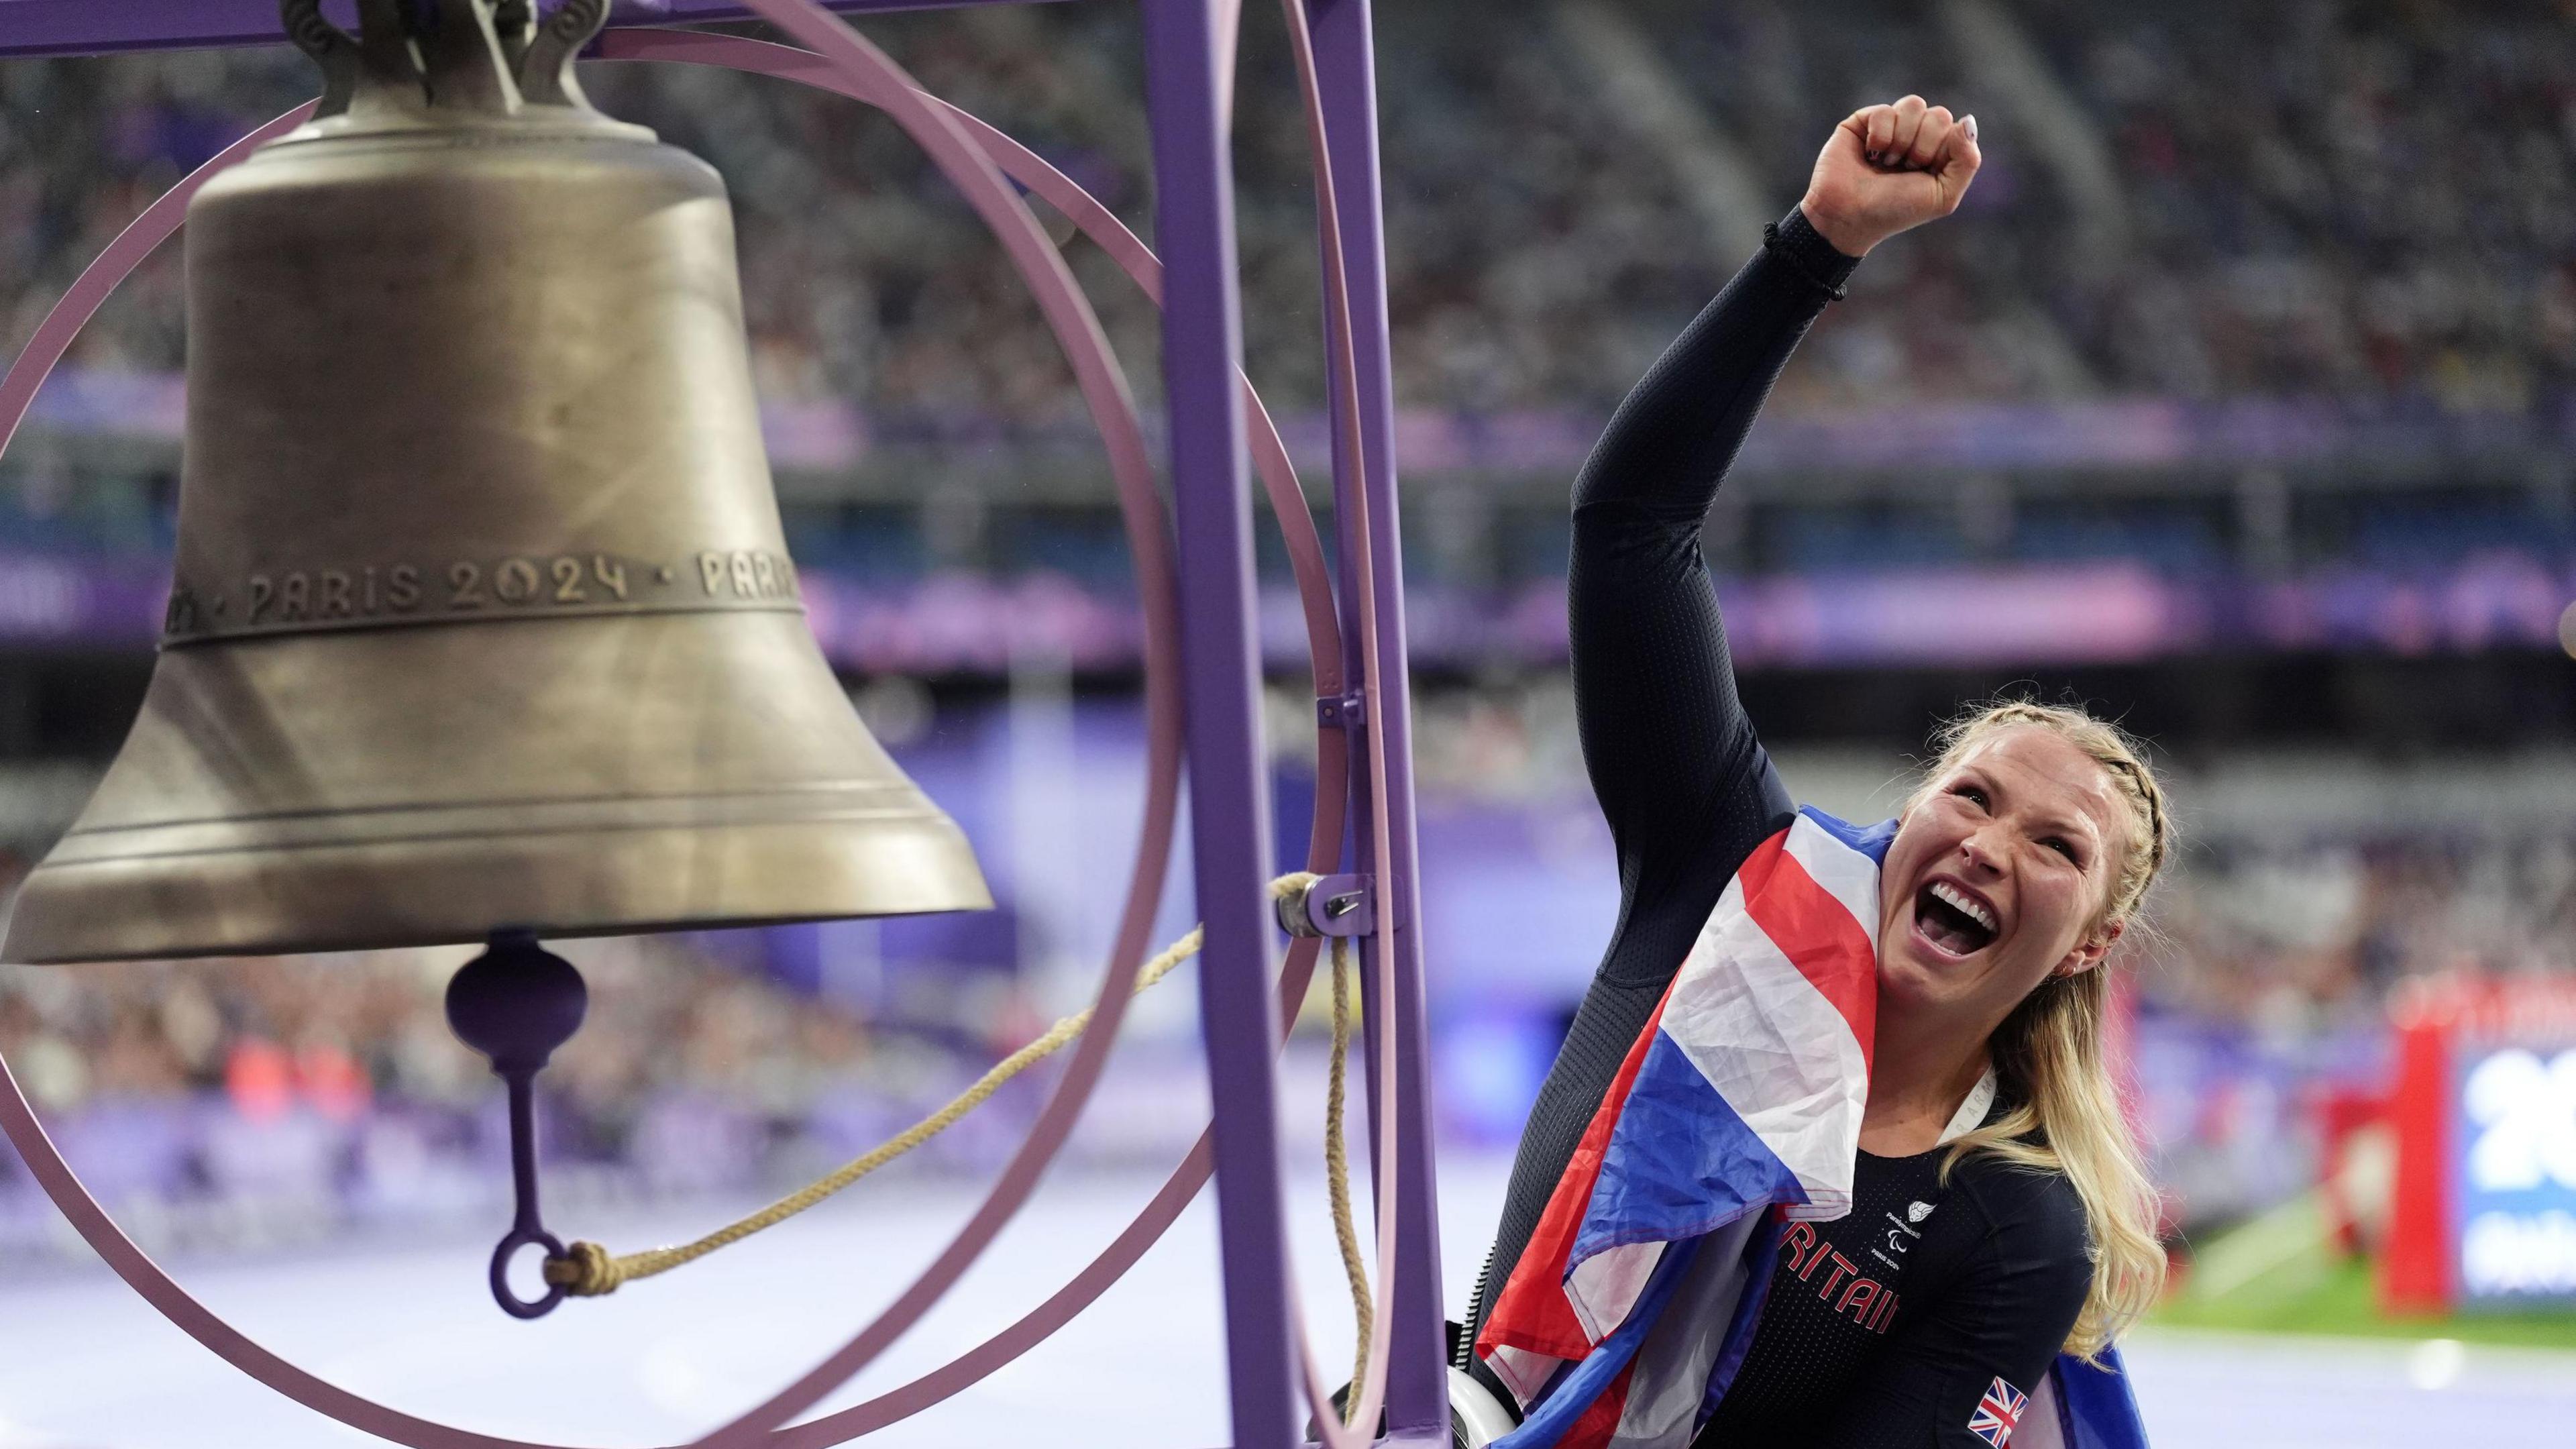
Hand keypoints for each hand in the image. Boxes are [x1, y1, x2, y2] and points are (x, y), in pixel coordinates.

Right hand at [1799, 96, 1981, 256]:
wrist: (1850, 217)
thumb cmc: (1895, 211)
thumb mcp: (1943, 196)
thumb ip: (1967, 160)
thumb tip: (1967, 120)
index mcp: (1938, 151)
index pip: (1956, 128)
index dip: (1941, 152)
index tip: (1923, 174)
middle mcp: (1917, 135)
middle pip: (1939, 114)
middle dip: (1923, 147)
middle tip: (1904, 169)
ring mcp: (1892, 126)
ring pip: (1914, 105)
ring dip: (1902, 139)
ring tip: (1887, 162)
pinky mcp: (1865, 120)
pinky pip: (1885, 110)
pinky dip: (1880, 136)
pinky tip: (1870, 154)